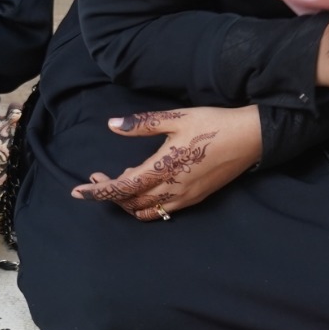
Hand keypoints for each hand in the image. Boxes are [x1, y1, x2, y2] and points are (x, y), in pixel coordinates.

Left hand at [71, 105, 262, 220]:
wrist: (251, 137)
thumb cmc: (213, 123)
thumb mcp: (176, 118)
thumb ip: (141, 124)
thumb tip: (112, 125)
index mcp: (161, 169)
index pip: (120, 188)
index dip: (96, 191)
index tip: (77, 190)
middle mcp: (171, 189)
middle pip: (129, 203)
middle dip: (109, 193)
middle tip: (97, 176)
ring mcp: (184, 197)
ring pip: (146, 210)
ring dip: (128, 201)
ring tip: (122, 180)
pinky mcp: (196, 198)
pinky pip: (163, 211)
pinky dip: (147, 204)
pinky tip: (147, 186)